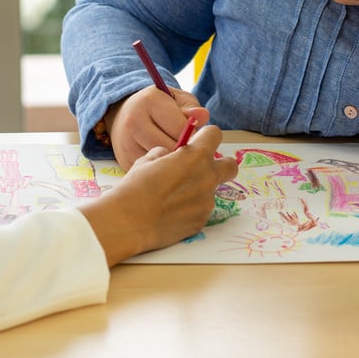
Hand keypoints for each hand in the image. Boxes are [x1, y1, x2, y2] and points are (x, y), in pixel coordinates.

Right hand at [79, 123, 237, 264]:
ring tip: (172, 198)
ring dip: (198, 190)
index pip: (215, 134)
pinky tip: (169, 213)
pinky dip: (189, 209)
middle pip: (231, 165)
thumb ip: (168, 154)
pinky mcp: (201, 221)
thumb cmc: (134, 187)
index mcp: (196, 156)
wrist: (127, 223)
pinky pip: (200, 209)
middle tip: (201, 169)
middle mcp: (208, 177)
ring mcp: (207, 202)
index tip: (197, 142)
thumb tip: (172, 157)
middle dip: (221, 164)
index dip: (205, 137)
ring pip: (211, 190)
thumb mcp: (148, 159)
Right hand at [107, 87, 209, 169]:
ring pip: (161, 163)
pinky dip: (161, 173)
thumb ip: (191, 108)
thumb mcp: (176, 100)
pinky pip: (152, 173)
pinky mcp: (125, 161)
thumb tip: (203, 116)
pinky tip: (162, 165)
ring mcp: (127, 143)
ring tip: (176, 156)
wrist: (124, 115)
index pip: (180, 128)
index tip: (194, 137)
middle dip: (184, 152)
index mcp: (149, 102)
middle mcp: (134, 122)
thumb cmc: (158, 107)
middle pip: (170, 147)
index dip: (193, 136)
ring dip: (174, 165)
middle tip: (188, 150)